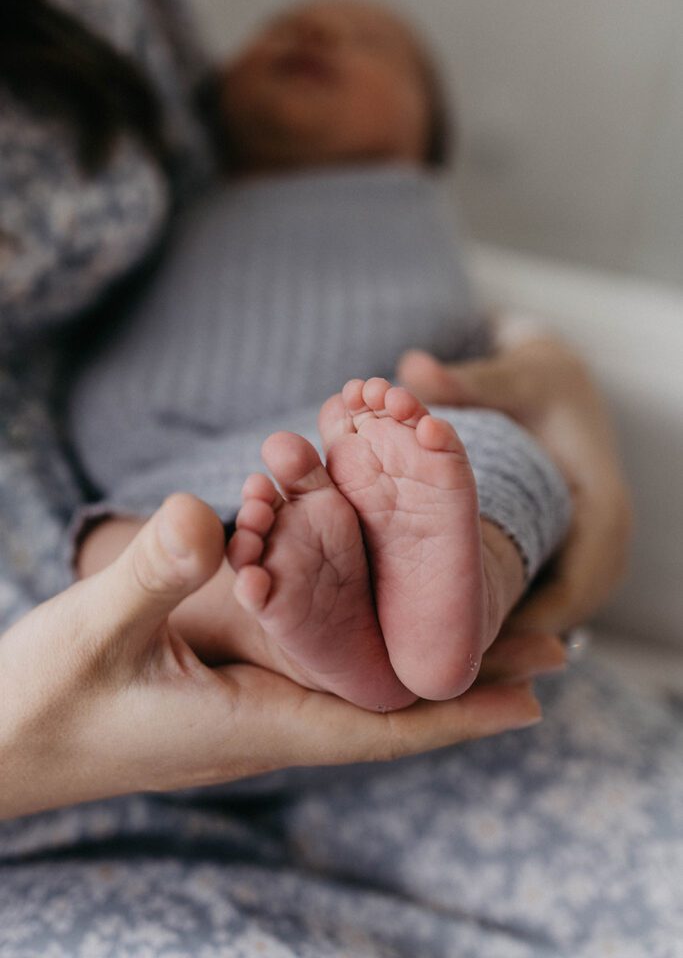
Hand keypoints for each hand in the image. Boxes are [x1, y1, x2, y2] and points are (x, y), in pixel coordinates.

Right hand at [0, 494, 546, 820]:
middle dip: (465, 676)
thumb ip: (150, 576)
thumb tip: (210, 513)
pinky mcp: (226, 685)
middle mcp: (266, 719)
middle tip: (546, 641)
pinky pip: (315, 660)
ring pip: (357, 678)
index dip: (460, 710)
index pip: (378, 728)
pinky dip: (361, 631)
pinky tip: (379, 606)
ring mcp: (249, 704)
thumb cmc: (40, 704)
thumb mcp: (89, 633)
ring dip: (419, 650)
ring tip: (480, 615)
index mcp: (252, 723)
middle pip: (389, 702)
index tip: (536, 693)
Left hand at [397, 336, 632, 634]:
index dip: (517, 626)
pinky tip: (434, 614)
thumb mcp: (517, 377)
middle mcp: (595, 548)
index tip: (461, 647)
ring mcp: (575, 558)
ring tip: (425, 650)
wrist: (560, 386)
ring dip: (486, 626)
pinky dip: (485, 602)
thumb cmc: (548, 384)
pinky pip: (522, 592)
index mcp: (602, 515)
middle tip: (432, 663)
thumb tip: (415, 367)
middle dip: (492, 637)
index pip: (571, 595)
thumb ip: (469, 382)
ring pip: (533, 611)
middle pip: (549, 616)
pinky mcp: (551, 556)